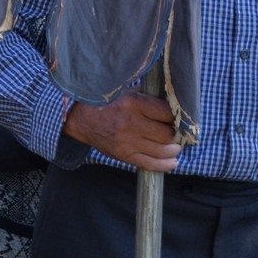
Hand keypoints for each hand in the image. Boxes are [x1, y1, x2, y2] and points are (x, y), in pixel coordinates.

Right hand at [63, 94, 180, 171]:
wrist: (81, 120)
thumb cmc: (106, 103)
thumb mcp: (124, 92)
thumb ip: (146, 94)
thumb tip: (171, 98)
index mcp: (133, 104)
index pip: (167, 113)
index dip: (176, 117)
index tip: (176, 118)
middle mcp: (131, 123)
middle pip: (167, 134)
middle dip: (175, 134)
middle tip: (175, 132)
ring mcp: (127, 141)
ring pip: (163, 150)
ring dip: (173, 149)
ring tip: (174, 146)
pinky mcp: (123, 155)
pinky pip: (150, 164)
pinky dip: (165, 165)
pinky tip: (172, 162)